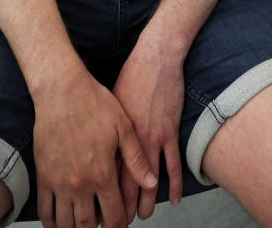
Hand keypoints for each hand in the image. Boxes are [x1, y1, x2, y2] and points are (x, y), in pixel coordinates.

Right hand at [33, 75, 155, 227]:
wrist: (61, 91)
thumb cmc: (95, 104)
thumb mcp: (124, 127)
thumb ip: (136, 159)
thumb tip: (151, 184)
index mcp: (103, 174)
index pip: (114, 215)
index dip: (120, 225)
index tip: (121, 224)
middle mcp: (80, 184)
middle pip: (89, 225)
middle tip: (103, 226)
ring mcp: (59, 182)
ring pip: (66, 223)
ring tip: (83, 227)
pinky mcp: (43, 176)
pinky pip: (44, 210)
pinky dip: (51, 223)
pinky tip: (58, 223)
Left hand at [112, 48, 185, 220]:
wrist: (154, 60)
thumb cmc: (131, 78)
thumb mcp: (112, 106)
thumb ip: (107, 130)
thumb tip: (97, 148)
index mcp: (114, 135)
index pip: (106, 174)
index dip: (102, 194)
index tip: (101, 209)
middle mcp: (130, 141)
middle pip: (125, 182)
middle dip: (121, 206)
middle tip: (120, 222)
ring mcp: (152, 138)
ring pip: (148, 180)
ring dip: (146, 201)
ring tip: (142, 216)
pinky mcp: (169, 133)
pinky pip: (172, 165)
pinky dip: (174, 184)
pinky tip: (174, 199)